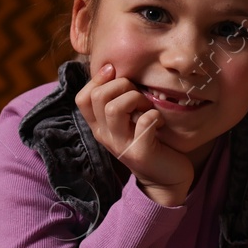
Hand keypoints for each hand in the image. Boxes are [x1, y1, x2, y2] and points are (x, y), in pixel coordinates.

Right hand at [76, 63, 192, 204]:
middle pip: (98, 97)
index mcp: (99, 126)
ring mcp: (121, 145)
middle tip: (139, 96)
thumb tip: (113, 68)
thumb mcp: (127, 121)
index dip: (97, 80)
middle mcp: (104, 136)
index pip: (82, 98)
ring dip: (136, 99)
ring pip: (115, 108)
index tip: (116, 73)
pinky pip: (144, 123)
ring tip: (147, 107)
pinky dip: (154, 116)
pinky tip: (159, 122)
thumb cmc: (148, 141)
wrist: (165, 179)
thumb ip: (118, 100)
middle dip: (122, 86)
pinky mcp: (140, 153)